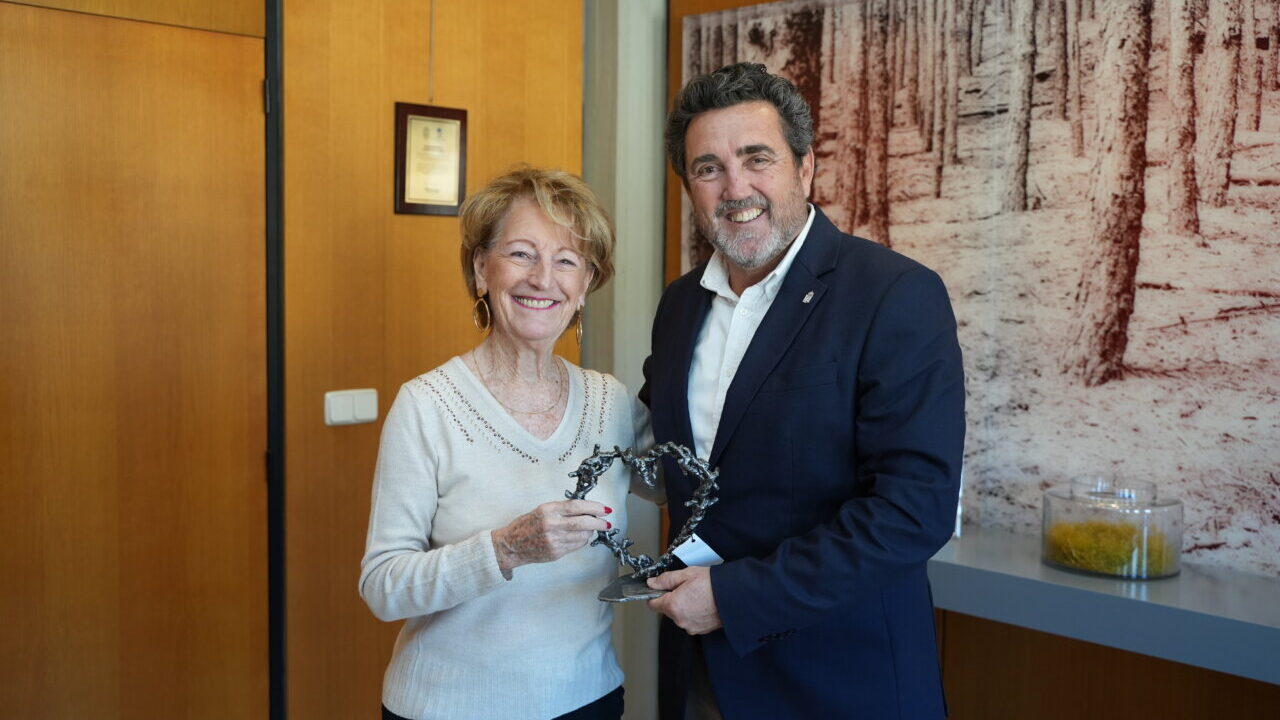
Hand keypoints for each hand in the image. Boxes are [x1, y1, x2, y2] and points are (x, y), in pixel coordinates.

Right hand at [491, 500, 610, 576]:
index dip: (593, 507)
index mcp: (547, 510)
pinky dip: (582, 541)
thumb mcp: (541, 510)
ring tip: (590, 529)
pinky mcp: (555, 553)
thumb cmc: (525, 526)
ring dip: (590, 532)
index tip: (604, 509)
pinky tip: (580, 537)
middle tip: (607, 522)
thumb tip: (585, 509)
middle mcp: (551, 525)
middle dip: (598, 523)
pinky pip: (576, 546)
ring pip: (582, 536)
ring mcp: (554, 541)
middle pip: (582, 522)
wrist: (510, 546)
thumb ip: (561, 509)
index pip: (576, 506)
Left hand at [646, 566, 721, 634]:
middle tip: (686, 588)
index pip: (652, 604)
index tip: (660, 589)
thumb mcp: (687, 574)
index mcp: (673, 606)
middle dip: (673, 599)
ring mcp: (691, 626)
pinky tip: (702, 603)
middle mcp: (680, 620)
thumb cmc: (713, 585)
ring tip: (697, 595)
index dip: (655, 595)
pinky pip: (691, 621)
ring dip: (684, 607)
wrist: (734, 596)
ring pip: (680, 615)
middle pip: (667, 610)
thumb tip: (652, 582)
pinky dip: (694, 613)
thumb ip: (666, 579)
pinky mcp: (701, 630)